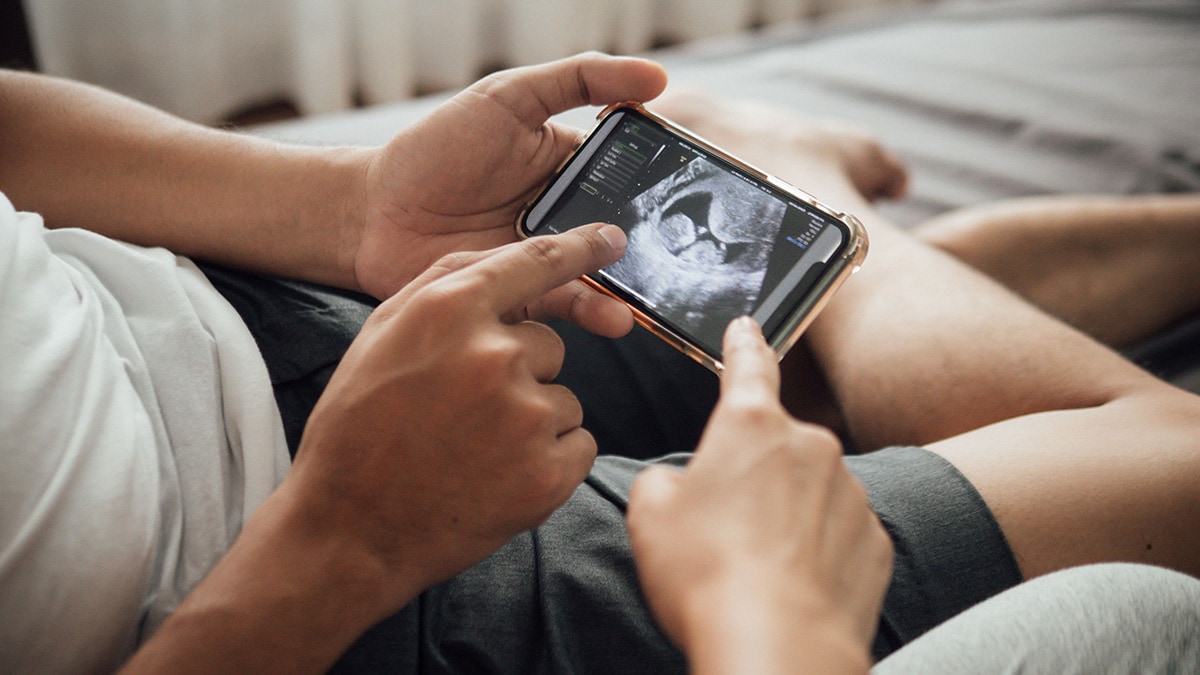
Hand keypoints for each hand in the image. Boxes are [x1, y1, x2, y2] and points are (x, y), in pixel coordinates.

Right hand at [287, 223, 627, 609]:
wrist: (351, 528)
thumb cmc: (358, 428)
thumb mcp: (382, 335)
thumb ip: (447, 288)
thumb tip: (510, 261)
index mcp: (450, 311)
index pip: (537, 262)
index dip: (580, 249)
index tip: (610, 240)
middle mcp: (497, 354)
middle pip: (548, 345)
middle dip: (519, 372)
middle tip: (464, 411)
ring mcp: (527, 415)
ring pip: (564, 398)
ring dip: (533, 420)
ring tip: (474, 448)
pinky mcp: (549, 472)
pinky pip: (579, 444)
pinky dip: (550, 460)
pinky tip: (499, 475)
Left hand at [353, 52, 667, 312]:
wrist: (371, 211)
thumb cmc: (436, 148)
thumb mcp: (510, 97)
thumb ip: (579, 80)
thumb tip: (656, 76)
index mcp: (571, 170)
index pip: (631, 177)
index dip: (662, 184)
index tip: (694, 190)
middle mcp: (565, 218)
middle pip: (623, 233)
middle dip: (652, 248)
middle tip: (678, 258)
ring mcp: (545, 261)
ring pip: (599, 275)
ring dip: (626, 291)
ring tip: (642, 302)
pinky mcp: (523, 298)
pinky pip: (563, 306)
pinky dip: (590, 313)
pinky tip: (611, 315)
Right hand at [626, 318, 892, 673]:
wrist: (777, 644)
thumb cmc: (707, 573)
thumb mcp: (650, 515)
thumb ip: (663, 482)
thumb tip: (680, 486)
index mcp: (750, 425)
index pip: (749, 367)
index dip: (743, 345)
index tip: (746, 327)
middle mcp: (809, 446)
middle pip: (775, 448)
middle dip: (752, 478)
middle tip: (722, 529)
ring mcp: (849, 493)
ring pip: (809, 494)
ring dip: (785, 518)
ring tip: (754, 568)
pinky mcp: (875, 541)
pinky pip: (838, 535)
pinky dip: (816, 554)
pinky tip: (789, 586)